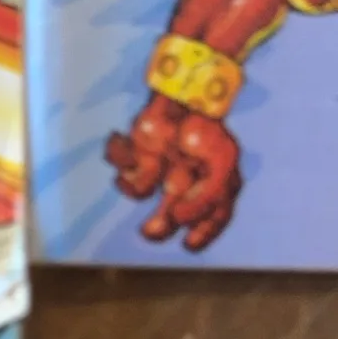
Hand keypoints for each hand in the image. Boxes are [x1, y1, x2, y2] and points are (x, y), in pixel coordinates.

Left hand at [105, 92, 242, 251]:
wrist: (185, 93)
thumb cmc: (206, 131)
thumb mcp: (220, 166)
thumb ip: (205, 198)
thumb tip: (178, 220)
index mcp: (215, 180)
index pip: (214, 216)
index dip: (202, 234)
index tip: (187, 245)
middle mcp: (187, 177)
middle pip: (170, 212)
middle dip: (158, 224)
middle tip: (149, 231)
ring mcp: (163, 163)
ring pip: (140, 188)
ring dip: (135, 185)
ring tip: (132, 176)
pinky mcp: (140, 149)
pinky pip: (122, 161)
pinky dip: (118, 154)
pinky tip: (118, 142)